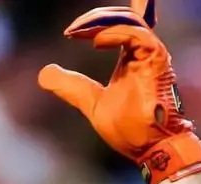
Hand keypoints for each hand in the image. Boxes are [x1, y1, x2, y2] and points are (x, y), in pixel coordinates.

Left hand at [37, 0, 200, 183]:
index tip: (70, 34)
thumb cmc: (131, 131)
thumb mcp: (92, 103)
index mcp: (132, 57)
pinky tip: (95, 43)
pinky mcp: (156, 61)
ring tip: (76, 32)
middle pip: (124, 17)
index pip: (120, 24)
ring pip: (129, 20)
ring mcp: (152, 55)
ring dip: (101, 21)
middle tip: (71, 31)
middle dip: (95, 17)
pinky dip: (115, 33)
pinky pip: (137, 35)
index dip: (95, 20)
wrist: (151, 150)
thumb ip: (72, 87)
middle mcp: (144, 52)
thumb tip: (44, 73)